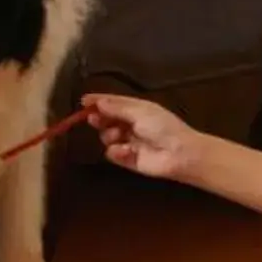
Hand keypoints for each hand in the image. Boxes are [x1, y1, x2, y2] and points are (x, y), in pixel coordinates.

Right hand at [84, 94, 210, 184]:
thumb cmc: (163, 127)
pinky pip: (112, 153)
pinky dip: (117, 151)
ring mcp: (128, 142)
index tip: (83, 101)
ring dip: (109, 135)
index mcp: (137, 109)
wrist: (179, 154)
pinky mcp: (127, 159)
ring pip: (106, 137)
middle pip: (107, 119)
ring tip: (119, 136)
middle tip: (94, 119)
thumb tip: (98, 102)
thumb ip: (117, 107)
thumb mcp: (140, 111)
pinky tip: (126, 151)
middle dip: (99, 118)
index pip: (114, 103)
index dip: (98, 101)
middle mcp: (131, 124)